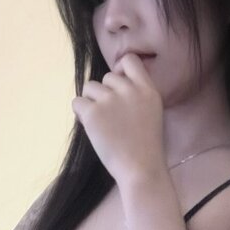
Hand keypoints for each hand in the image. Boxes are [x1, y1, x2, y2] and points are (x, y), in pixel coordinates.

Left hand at [71, 53, 165, 185]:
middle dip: (105, 93)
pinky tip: (92, 127)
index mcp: (148, 90)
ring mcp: (110, 100)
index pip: (130, 61)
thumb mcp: (152, 113)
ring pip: (89, 87)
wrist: (141, 169)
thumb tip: (114, 81)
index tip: (119, 87)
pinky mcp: (93, 113)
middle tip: (113, 117)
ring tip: (104, 123)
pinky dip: (81, 114)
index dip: (121, 70)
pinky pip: (77, 102)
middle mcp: (129, 90)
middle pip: (106, 77)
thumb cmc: (147, 147)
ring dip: (92, 103)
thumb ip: (137, 95)